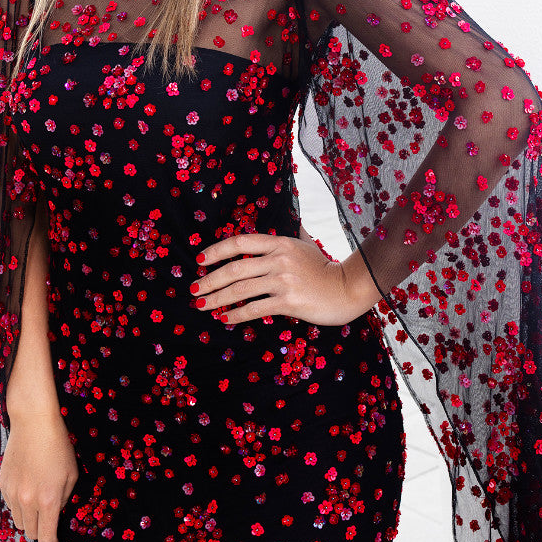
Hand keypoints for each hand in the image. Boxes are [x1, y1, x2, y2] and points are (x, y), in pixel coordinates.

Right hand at [0, 409, 79, 541]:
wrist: (34, 423)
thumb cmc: (58, 446)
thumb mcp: (71, 474)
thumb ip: (63, 500)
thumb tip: (56, 515)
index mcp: (48, 500)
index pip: (46, 537)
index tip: (55, 541)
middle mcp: (27, 500)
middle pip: (30, 532)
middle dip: (41, 531)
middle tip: (48, 521)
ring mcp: (12, 492)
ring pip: (18, 521)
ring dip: (28, 519)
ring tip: (38, 505)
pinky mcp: (3, 483)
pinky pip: (10, 505)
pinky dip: (18, 505)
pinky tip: (28, 489)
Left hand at [190, 229, 379, 326]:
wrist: (348, 289)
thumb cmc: (325, 268)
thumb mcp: (305, 245)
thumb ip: (289, 238)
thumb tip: (289, 222)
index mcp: (279, 242)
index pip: (240, 242)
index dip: (217, 250)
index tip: (200, 260)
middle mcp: (278, 259)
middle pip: (235, 268)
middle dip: (209, 279)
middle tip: (193, 289)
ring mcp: (283, 280)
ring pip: (240, 289)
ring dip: (216, 299)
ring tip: (201, 305)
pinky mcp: (288, 301)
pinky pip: (255, 308)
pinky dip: (236, 314)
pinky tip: (224, 318)